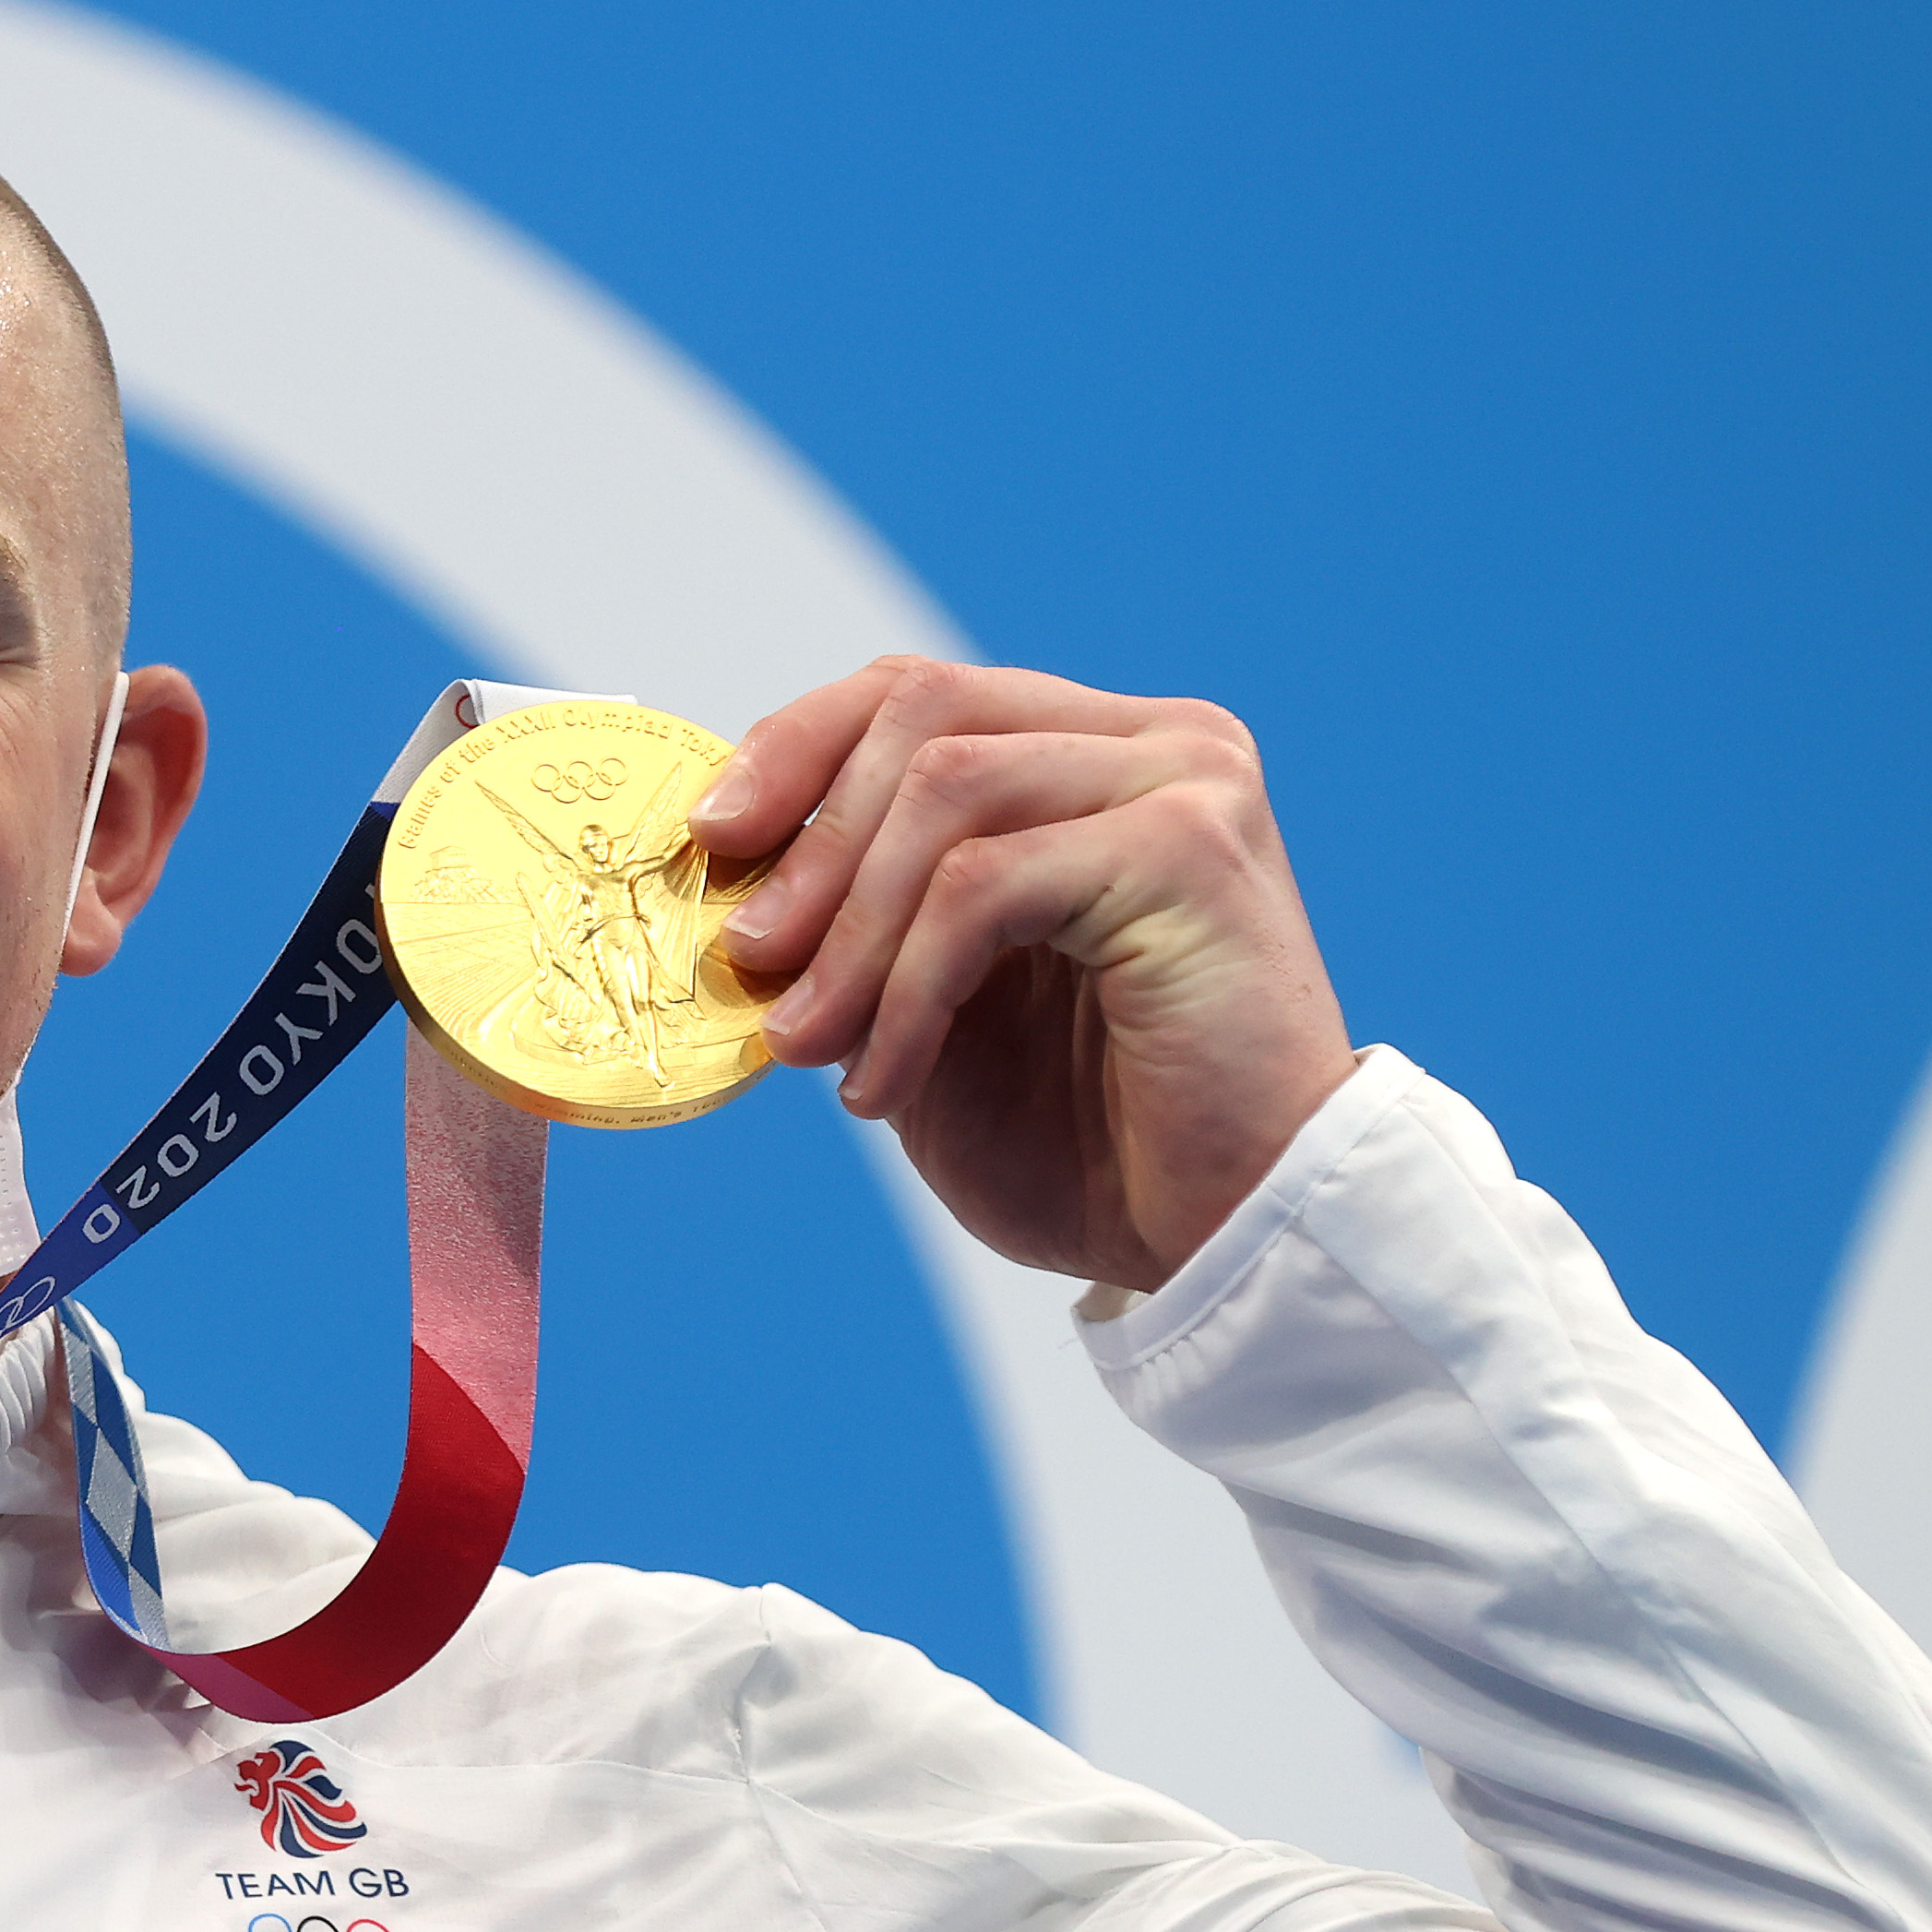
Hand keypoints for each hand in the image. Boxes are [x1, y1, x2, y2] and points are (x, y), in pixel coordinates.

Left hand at [692, 657, 1356, 1289]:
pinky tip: (884, 1084)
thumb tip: (724, 873)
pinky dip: (907, 988)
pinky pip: (986, 886)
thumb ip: (860, 923)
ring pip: (945, 791)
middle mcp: (1155, 742)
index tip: (709, 843)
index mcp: (1095, 758)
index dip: (793, 749)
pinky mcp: (1190, 850)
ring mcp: (1185, 782)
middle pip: (922, 711)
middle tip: (744, 960)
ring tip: (805, 1044)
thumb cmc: (1089, 1138)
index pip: (918, 692)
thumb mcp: (933, 1008)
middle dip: (807, 841)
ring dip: (849, 931)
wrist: (1222, 1239)